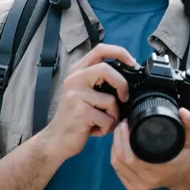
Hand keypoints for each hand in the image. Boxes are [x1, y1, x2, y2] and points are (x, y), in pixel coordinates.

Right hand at [39, 43, 136, 160]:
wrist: (56, 139)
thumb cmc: (75, 117)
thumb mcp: (85, 92)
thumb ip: (100, 80)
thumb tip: (128, 73)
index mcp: (77, 72)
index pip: (100, 50)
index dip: (120, 52)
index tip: (132, 63)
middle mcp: (74, 79)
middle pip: (106, 69)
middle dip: (122, 85)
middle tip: (124, 98)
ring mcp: (75, 95)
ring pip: (110, 99)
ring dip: (113, 116)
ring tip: (102, 122)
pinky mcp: (80, 112)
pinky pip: (107, 118)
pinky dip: (107, 128)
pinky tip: (95, 129)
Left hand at [111, 107, 189, 189]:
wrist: (185, 174)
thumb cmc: (185, 155)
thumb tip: (182, 111)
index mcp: (161, 170)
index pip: (132, 157)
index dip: (124, 138)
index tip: (127, 123)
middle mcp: (148, 180)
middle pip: (121, 159)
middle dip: (117, 138)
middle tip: (122, 124)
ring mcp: (139, 185)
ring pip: (116, 164)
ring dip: (114, 146)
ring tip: (119, 132)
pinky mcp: (133, 187)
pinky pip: (117, 170)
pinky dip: (114, 156)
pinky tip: (118, 145)